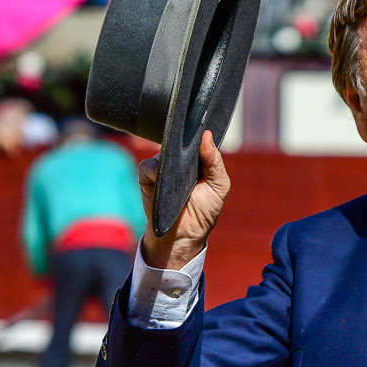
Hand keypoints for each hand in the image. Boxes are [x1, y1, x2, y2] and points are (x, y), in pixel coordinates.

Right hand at [139, 129, 229, 269]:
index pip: (195, 140)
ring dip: (171, 162)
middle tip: (190, 157)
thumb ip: (215, 161)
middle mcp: (178, 160)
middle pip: (177, 142)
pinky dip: (155, 172)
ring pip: (162, 153)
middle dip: (183, 146)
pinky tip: (164, 182)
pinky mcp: (147, 177)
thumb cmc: (205, 210)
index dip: (197, 135)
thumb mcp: (219, 185)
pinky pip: (148, 166)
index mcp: (197, 160)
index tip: (202, 132)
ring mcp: (162, 167)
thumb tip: (207, 135)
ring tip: (179, 177)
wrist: (185, 234)